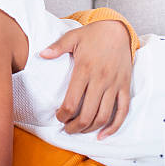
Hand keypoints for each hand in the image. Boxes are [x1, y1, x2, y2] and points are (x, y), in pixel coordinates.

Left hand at [40, 20, 131, 138]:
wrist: (118, 31)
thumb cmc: (92, 35)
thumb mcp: (72, 37)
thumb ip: (56, 47)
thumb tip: (41, 55)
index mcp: (84, 70)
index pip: (71, 101)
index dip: (63, 115)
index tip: (58, 117)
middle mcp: (100, 80)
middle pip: (87, 114)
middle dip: (74, 126)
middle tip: (66, 129)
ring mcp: (114, 85)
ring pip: (104, 116)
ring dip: (90, 128)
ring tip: (79, 130)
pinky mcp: (125, 87)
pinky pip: (123, 111)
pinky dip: (114, 126)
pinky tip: (103, 135)